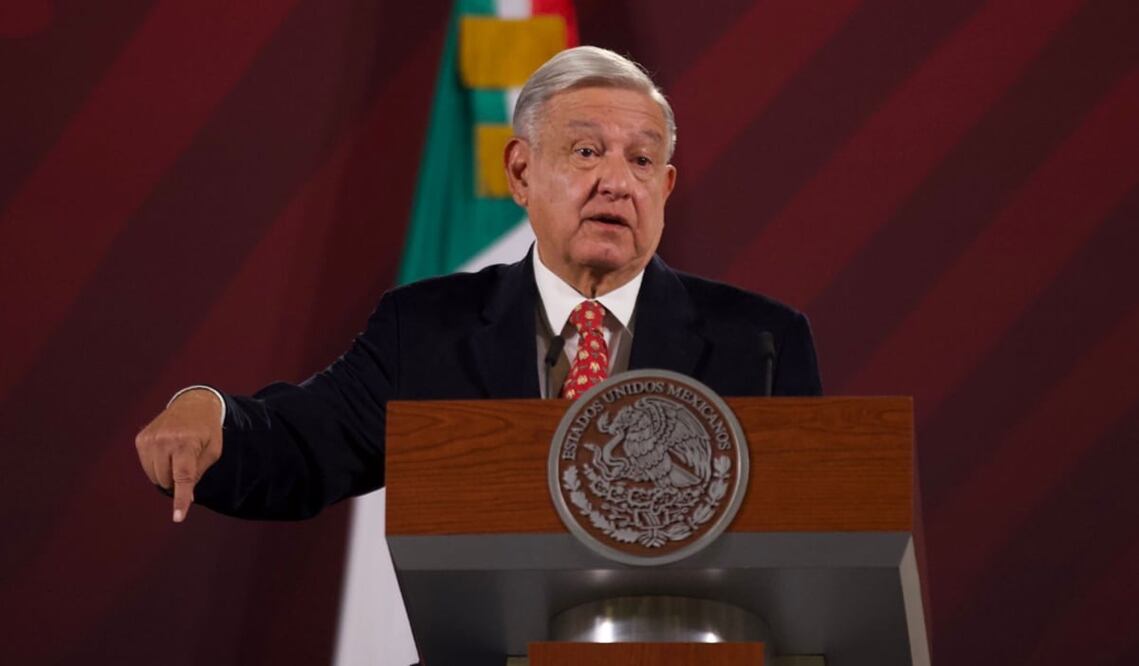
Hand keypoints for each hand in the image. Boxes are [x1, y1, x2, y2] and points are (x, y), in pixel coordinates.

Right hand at [135, 389, 222, 522]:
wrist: (193, 404)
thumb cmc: (207, 431)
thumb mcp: (213, 451)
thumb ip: (199, 474)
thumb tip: (186, 498)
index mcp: (187, 443)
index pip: (183, 477)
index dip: (181, 498)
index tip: (178, 517)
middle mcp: (165, 440)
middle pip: (167, 480)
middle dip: (177, 480)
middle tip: (188, 464)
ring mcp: (150, 439)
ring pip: (154, 476)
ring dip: (167, 474)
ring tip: (178, 455)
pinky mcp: (141, 439)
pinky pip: (146, 466)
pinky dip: (157, 466)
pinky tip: (167, 451)